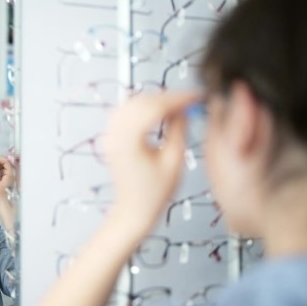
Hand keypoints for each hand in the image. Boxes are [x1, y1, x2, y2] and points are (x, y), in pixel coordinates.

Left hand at [103, 92, 198, 230]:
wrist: (133, 210)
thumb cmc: (155, 192)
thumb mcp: (174, 161)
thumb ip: (179, 129)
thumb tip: (184, 108)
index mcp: (130, 140)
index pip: (155, 107)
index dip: (178, 98)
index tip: (196, 96)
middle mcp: (115, 134)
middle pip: (141, 101)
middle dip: (166, 97)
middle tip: (189, 100)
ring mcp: (110, 135)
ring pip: (131, 103)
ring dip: (153, 101)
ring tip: (175, 107)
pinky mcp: (110, 138)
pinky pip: (124, 112)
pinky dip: (141, 108)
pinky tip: (156, 113)